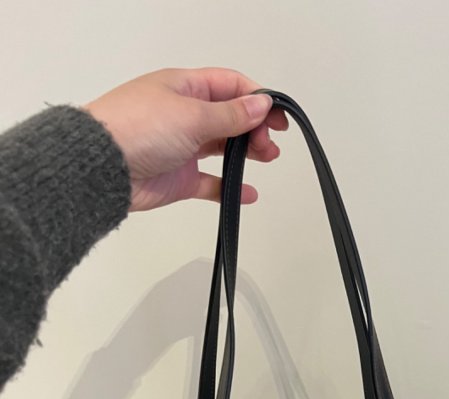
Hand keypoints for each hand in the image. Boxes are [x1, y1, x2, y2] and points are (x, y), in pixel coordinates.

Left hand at [83, 67, 287, 211]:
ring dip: (247, 153)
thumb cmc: (136, 129)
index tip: (276, 117)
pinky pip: (211, 182)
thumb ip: (231, 114)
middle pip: (230, 117)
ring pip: (223, 147)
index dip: (256, 99)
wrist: (103, 169)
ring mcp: (181, 147)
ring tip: (266, 159)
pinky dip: (230, 187)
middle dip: (255, 128)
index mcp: (184, 88)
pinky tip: (247, 193)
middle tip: (268, 144)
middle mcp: (184, 115)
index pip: (230, 86)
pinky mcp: (178, 178)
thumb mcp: (192, 115)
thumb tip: (260, 105)